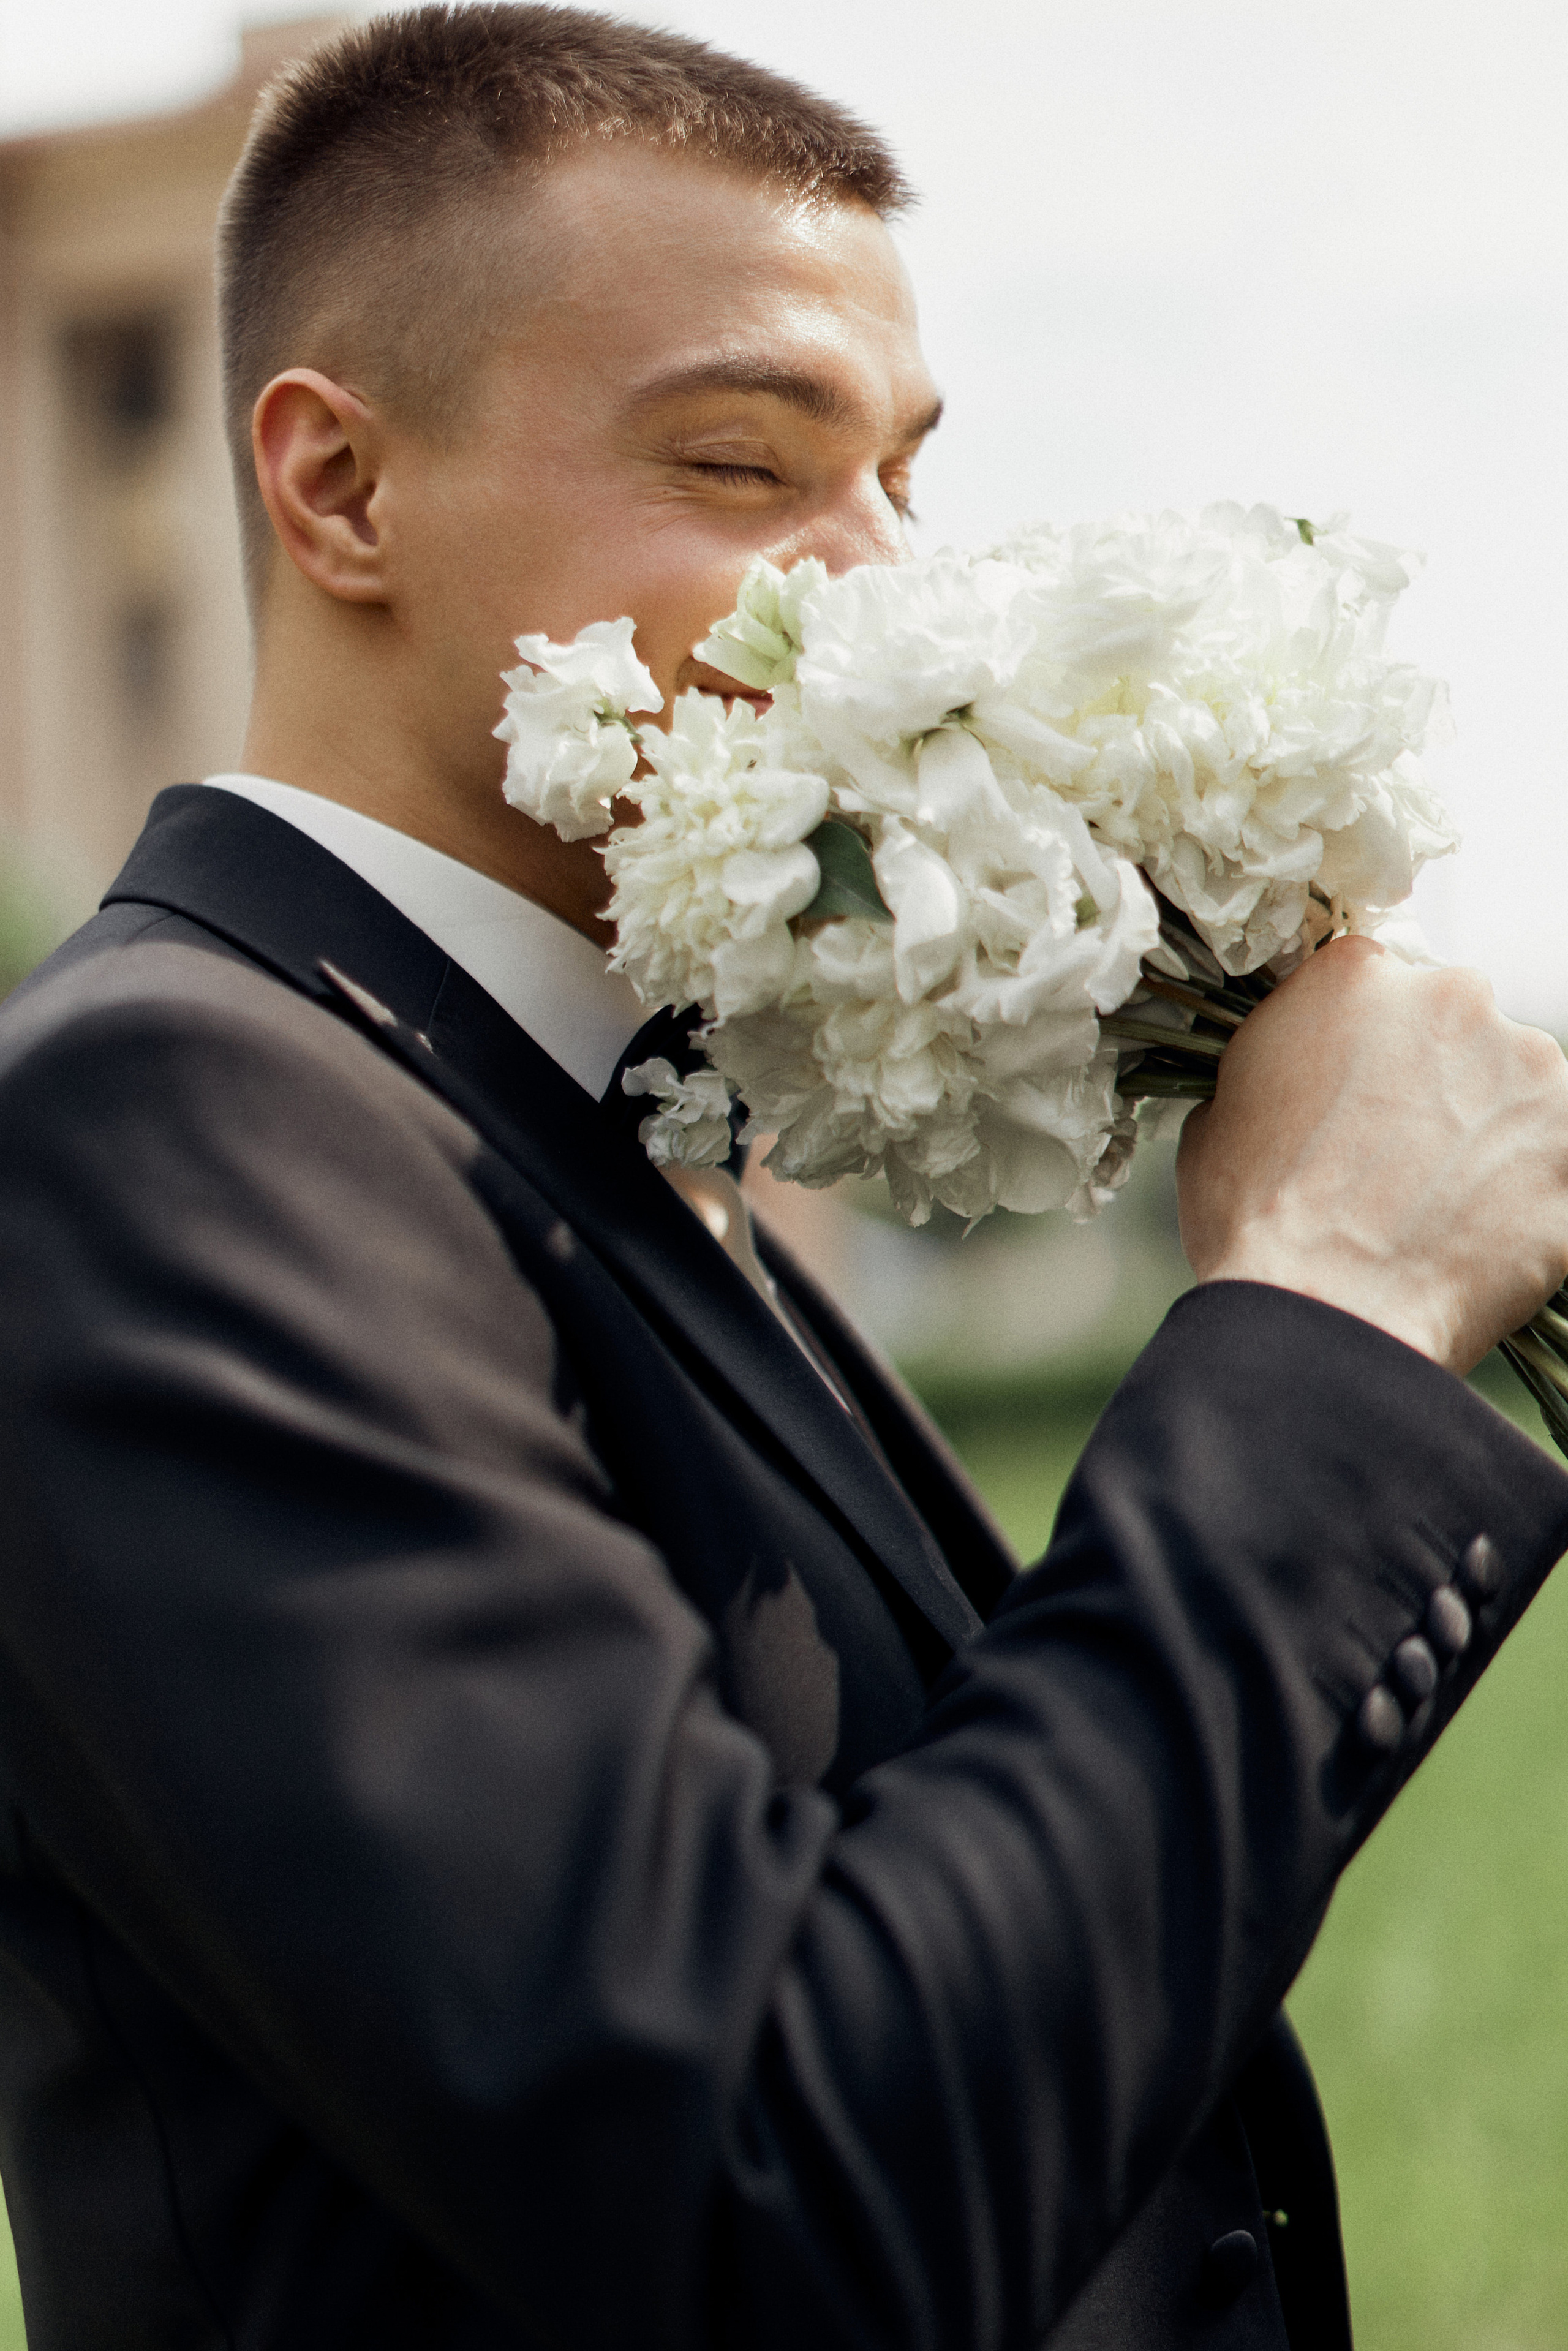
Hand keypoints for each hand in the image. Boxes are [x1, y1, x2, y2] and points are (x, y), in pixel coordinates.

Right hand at [1176, 937, 1567, 1373]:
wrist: (1326, 1314)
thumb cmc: (1258, 1223)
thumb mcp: (1219, 1118)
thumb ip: (1273, 1070)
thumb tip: (1292, 1087)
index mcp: (1355, 975)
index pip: (1375, 985)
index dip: (1365, 1047)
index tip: (1360, 1092)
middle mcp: (1452, 998)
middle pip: (1453, 1027)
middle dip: (1433, 1083)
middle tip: (1396, 1158)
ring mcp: (1529, 1068)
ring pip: (1513, 1089)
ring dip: (1485, 1134)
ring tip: (1436, 1207)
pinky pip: (1552, 1159)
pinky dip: (1525, 1191)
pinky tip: (1475, 1236)